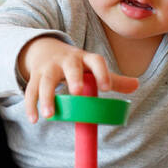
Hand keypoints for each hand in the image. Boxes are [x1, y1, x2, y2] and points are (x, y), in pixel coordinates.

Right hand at [18, 38, 138, 123]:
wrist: (46, 49)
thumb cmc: (77, 64)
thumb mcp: (93, 67)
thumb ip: (113, 78)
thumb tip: (137, 85)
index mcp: (85, 59)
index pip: (96, 61)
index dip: (102, 73)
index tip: (106, 88)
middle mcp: (67, 61)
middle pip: (71, 67)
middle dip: (73, 78)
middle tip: (76, 93)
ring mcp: (49, 67)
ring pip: (46, 81)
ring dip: (46, 98)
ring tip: (49, 116)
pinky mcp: (35, 76)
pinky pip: (31, 90)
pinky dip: (31, 105)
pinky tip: (34, 119)